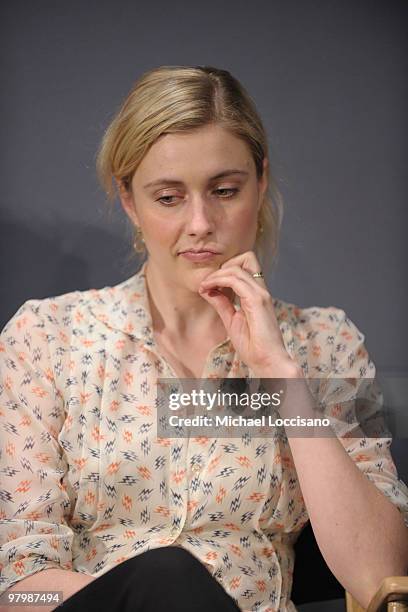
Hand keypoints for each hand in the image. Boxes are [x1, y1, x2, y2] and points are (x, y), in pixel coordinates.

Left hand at [198, 251, 300, 377]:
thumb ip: (222, 304)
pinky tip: (209, 290)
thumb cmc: (254, 346)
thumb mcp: (232, 321)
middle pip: (245, 257)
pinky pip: (236, 280)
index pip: (245, 266)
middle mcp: (261, 290)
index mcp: (257, 294)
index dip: (225, 270)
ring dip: (216, 274)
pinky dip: (218, 281)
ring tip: (205, 286)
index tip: (208, 284)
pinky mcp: (258, 301)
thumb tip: (210, 290)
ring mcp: (261, 294)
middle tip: (208, 283)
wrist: (268, 361)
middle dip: (223, 266)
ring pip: (238, 266)